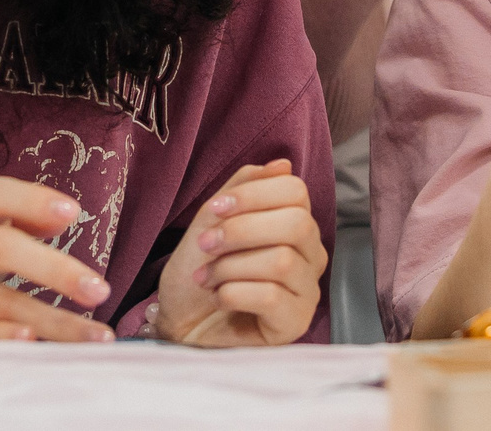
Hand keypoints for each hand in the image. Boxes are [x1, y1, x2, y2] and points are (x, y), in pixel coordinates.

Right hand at [0, 176, 114, 341]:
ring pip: (0, 302)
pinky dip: (1, 338)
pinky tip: (33, 342)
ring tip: (96, 335)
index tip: (74, 212)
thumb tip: (67, 214)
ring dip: (52, 321)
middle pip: (2, 249)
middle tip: (99, 290)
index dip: (33, 201)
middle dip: (54, 270)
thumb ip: (26, 216)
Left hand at [154, 160, 325, 346]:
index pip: (296, 191)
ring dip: (230, 266)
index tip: (216, 208)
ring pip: (282, 261)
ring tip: (206, 277)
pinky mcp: (294, 326)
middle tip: (205, 244)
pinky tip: (217, 297)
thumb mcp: (212, 220)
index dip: (253, 194)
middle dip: (241, 230)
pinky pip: (271, 298)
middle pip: (296, 224)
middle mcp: (311, 257)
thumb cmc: (198, 271)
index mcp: (296, 225)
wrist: (179, 323)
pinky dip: (232, 293)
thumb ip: (244, 187)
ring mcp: (307, 293)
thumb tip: (282, 165)